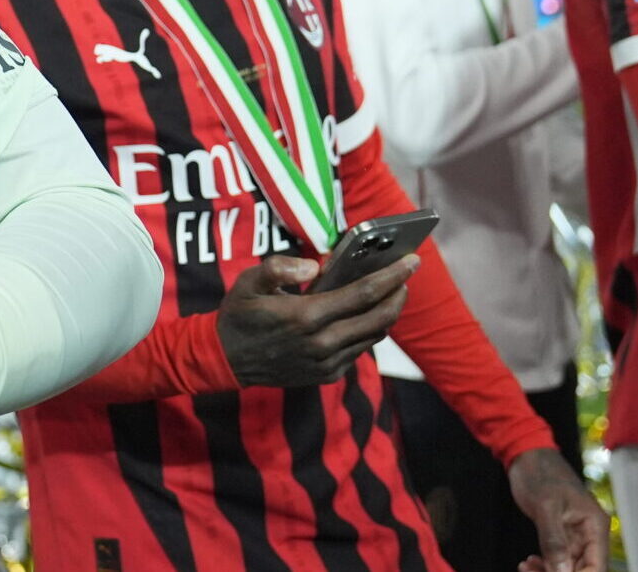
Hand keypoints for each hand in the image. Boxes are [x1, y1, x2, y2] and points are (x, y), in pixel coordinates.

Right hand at [216, 255, 414, 386]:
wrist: (226, 360)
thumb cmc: (239, 315)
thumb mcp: (248, 282)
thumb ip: (279, 268)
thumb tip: (314, 268)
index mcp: (306, 316)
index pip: (363, 293)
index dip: (392, 277)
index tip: (411, 262)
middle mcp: (322, 342)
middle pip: (379, 317)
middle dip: (399, 293)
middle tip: (406, 275)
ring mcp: (327, 362)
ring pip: (373, 335)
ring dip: (387, 312)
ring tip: (390, 293)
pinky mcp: (327, 374)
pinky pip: (359, 350)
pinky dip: (368, 330)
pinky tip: (364, 316)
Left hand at [509, 446, 606, 571]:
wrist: (526, 455)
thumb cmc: (539, 473)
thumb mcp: (545, 507)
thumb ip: (554, 541)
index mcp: (595, 525)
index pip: (597, 567)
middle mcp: (590, 533)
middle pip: (584, 569)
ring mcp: (576, 534)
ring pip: (569, 567)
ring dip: (549, 571)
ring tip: (525, 567)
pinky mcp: (562, 533)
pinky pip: (559, 558)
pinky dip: (545, 564)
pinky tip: (528, 562)